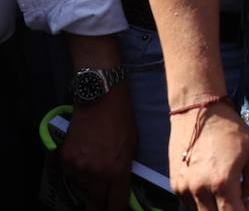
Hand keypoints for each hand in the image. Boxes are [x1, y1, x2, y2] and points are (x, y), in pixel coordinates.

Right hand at [60, 86, 135, 210]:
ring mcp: (78, 166)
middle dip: (101, 203)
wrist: (100, 100)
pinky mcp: (65, 159)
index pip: (115, 202)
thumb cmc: (122, 120)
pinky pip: (72, 175)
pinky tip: (85, 163)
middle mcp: (96, 172)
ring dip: (89, 186)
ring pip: (82, 188)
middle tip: (103, 203)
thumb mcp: (131, 147)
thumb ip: (124, 169)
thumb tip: (120, 186)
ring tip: (96, 173)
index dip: (117, 209)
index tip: (117, 210)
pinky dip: (78, 173)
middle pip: (96, 201)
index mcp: (117, 169)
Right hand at [168, 103, 248, 210]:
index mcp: (221, 183)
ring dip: (215, 208)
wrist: (198, 112)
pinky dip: (203, 202)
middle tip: (242, 200)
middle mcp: (199, 190)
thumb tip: (248, 197)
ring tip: (226, 189)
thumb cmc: (230, 130)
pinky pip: (190, 204)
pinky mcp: (175, 185)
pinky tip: (212, 185)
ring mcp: (183, 189)